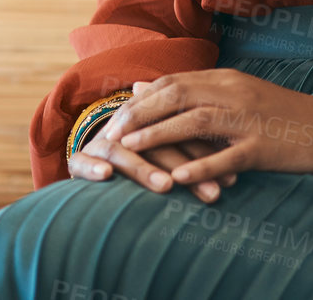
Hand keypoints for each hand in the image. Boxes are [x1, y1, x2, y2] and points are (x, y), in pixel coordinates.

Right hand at [69, 129, 236, 203]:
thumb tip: (235, 172)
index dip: (206, 152)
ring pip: (122, 150)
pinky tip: (107, 174)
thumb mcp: (169, 159)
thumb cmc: (141, 166)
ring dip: (144, 167)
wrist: (93, 171)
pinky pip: (82, 162)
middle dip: (184, 165)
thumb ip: (194, 156)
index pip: (180, 127)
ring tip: (166, 185)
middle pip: (154, 140)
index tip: (232, 177)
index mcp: (149, 121)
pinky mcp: (77, 161)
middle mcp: (125, 129)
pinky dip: (93, 166)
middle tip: (211, 191)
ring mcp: (99, 143)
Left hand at [102, 69, 312, 189]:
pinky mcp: (264, 146)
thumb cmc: (281, 116)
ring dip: (159, 135)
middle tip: (112, 132)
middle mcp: (235, 93)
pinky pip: (228, 156)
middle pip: (178, 95)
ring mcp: (250, 119)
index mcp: (228, 80)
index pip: (174, 82)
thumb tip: (141, 86)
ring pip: (196, 121)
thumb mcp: (236, 95)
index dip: (141, 99)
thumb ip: (192, 91)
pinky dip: (202, 166)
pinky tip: (179, 178)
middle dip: (140, 113)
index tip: (115, 115)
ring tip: (129, 149)